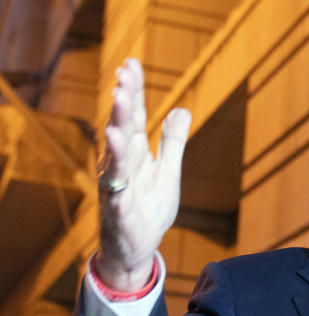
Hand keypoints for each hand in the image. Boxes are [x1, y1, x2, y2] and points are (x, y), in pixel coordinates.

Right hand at [97, 58, 191, 291]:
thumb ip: (172, 142)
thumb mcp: (168, 172)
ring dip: (116, 139)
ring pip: (116, 161)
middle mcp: (121, 166)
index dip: (133, 91)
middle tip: (122, 80)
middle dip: (122, 107)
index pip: (134, 117)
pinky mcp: (120, 213)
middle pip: (123, 131)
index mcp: (134, 153)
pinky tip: (115, 178)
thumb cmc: (148, 207)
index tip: (130, 63)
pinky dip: (116, 187)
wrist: (135, 248)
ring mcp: (118, 189)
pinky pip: (116, 199)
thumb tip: (182, 109)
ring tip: (117, 118)